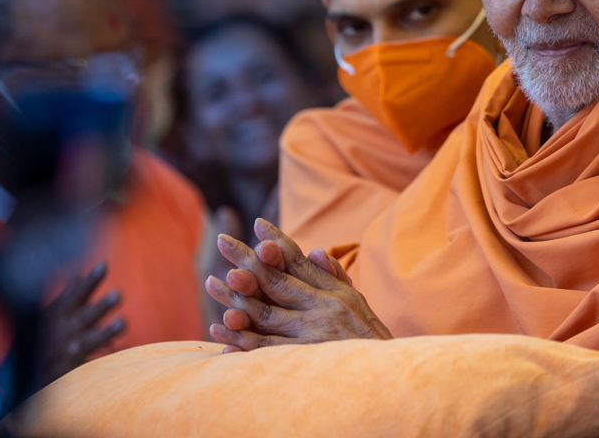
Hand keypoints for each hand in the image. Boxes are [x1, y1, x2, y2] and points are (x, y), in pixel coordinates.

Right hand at [40, 261, 124, 384]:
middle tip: (118, 294)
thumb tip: (77, 272)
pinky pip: (91, 367)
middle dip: (100, 307)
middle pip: (84, 317)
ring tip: (122, 323)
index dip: (89, 281)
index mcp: (59, 315)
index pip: (76, 295)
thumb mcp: (52, 315)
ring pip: (88, 342)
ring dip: (105, 333)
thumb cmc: (47, 337)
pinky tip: (123, 350)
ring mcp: (66, 353)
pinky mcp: (70, 373)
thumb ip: (69, 295)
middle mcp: (63, 332)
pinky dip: (108, 360)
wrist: (27, 377)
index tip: (104, 265)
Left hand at [203, 219, 390, 350]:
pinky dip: (241, 337)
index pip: (301, 261)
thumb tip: (316, 250)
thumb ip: (336, 277)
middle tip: (223, 241)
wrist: (386, 376)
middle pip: (277, 279)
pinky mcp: (304, 359)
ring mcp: (313, 333)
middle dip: (246, 259)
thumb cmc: (370, 339)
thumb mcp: (359, 303)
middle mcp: (323, 307)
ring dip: (236, 296)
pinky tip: (221, 326)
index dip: (278, 241)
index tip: (257, 223)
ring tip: (212, 281)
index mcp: (335, 292)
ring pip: (266, 311)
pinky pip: (266, 347)